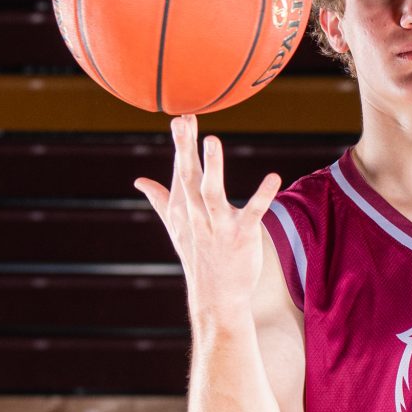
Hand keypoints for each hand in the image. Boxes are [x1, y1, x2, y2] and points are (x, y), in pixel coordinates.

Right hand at [133, 113, 281, 318]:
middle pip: (188, 177)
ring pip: (212, 193)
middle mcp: (197, 215)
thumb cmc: (198, 256)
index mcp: (185, 208)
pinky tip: (272, 177)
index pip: (181, 170)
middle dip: (184, 150)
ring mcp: (218, 225)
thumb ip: (159, 198)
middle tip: (184, 121)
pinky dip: (262, 195)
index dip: (181, 144)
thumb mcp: (176, 226)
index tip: (179, 117)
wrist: (216, 295)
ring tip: (212, 140)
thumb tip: (139, 181)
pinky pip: (252, 212)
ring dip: (212, 167)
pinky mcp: (242, 235)